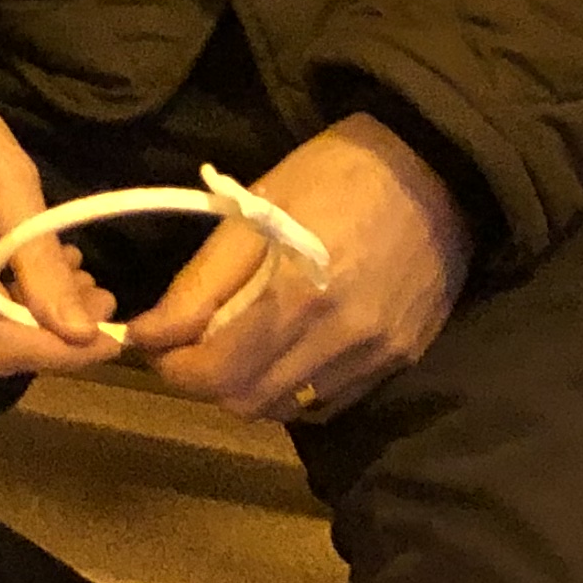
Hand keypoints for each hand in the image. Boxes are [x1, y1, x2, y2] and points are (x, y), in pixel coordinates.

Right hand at [0, 30, 118, 376]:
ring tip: (70, 284)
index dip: (61, 352)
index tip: (111, 336)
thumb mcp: (7, 174)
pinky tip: (20, 273)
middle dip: (49, 340)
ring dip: (24, 327)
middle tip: (99, 302)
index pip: (2, 341)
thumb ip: (40, 260)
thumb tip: (80, 332)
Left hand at [128, 114, 470, 422]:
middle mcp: (339, 340)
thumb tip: (149, 333)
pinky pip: (327, 404)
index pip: (214, 369)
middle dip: (199, 379)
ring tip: (229, 346)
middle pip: (245, 400)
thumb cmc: (333, 177)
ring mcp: (375, 357)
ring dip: (243, 387)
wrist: (435, 172)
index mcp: (298, 296)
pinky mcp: (400, 362)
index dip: (167, 362)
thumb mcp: (254, 211)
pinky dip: (289, 390)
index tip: (147, 338)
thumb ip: (202, 282)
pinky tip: (278, 354)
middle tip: (183, 343)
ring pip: (284, 410)